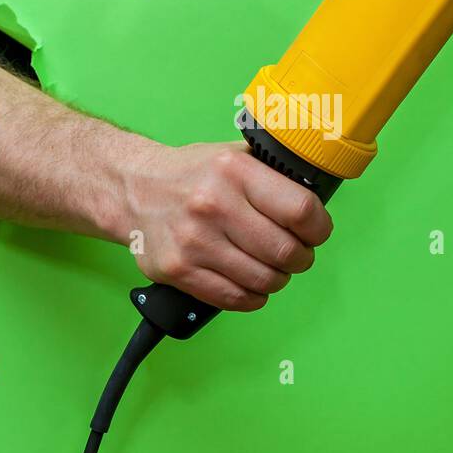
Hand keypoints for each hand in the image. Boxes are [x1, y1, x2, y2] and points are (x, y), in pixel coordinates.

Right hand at [123, 142, 332, 310]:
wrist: (132, 189)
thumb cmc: (190, 174)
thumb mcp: (232, 154)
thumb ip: (273, 173)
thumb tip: (318, 194)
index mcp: (234, 171)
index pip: (300, 210)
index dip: (319, 228)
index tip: (316, 231)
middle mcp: (214, 205)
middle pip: (286, 251)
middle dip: (301, 258)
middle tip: (297, 253)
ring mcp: (195, 241)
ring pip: (264, 280)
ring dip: (278, 279)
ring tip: (272, 267)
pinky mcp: (179, 270)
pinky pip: (235, 298)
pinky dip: (253, 296)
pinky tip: (251, 282)